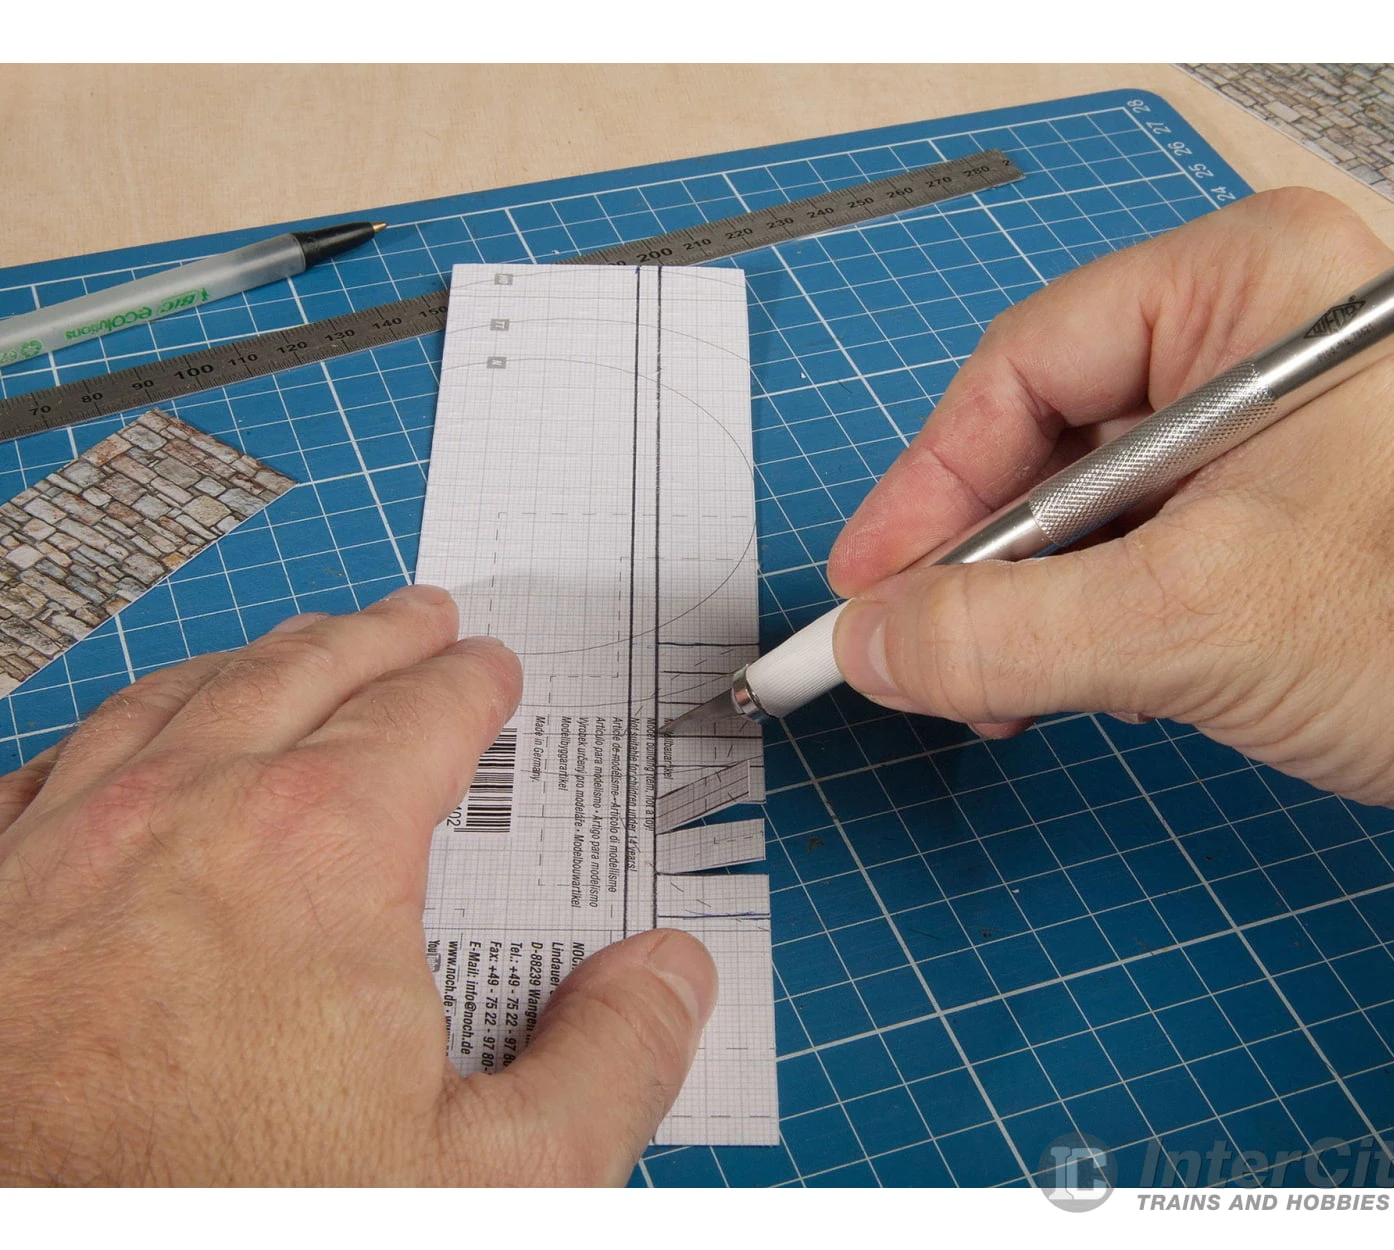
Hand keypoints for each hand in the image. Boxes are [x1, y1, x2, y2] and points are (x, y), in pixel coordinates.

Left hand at [0, 586, 714, 1184]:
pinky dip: (114, 736)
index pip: (420, 717)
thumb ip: (612, 1063)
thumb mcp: (498, 1187)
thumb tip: (668, 978)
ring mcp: (58, 858)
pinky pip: (49, 773)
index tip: (490, 672)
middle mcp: (179, 820)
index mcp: (317, 852)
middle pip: (298, 673)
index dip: (470, 685)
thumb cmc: (240, 1232)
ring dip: (252, 664)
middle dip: (370, 636)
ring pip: (171, 702)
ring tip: (294, 654)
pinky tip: (127, 749)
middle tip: (415, 616)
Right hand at [829, 188, 1393, 827]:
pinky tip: (1072, 681)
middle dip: (979, 561)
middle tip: (915, 648)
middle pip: (1047, 438)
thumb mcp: (1194, 621)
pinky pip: (1139, 546)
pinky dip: (1088, 620)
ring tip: (996, 690)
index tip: (868, 584)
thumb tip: (869, 646)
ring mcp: (1267, 424)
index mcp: (1248, 286)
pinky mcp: (1278, 506)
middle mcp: (1253, 336)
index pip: (1026, 367)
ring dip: (1028, 605)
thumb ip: (1004, 633)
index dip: (929, 486)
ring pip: (1086, 506)